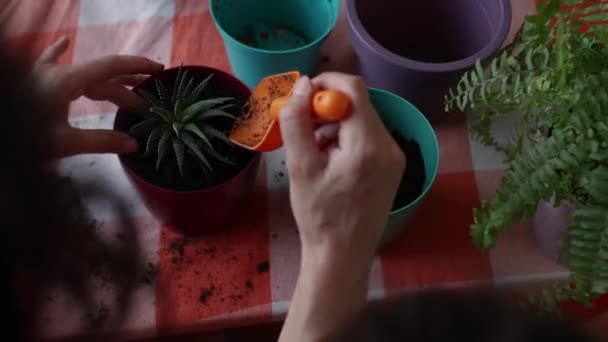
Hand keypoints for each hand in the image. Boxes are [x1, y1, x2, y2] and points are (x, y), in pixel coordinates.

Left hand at [33, 36, 163, 157]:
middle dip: (128, 89)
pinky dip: (60, 52)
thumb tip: (133, 144)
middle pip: (102, 76)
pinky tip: (63, 41)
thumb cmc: (24, 138)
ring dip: (107, 81)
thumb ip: (100, 141)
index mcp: (67, 82)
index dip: (137, 66)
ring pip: (84, 73)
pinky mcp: (34, 82)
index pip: (111, 67)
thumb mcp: (64, 143)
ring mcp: (44, 75)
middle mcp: (58, 73)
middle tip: (148, 105)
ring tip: (130, 88)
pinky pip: (51, 61)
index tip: (159, 70)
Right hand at [278, 73, 404, 341]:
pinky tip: (329, 162)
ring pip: (361, 121)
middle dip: (326, 109)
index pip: (354, 89)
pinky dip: (345, 140)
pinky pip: (367, 138)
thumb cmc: (319, 215)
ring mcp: (394, 158)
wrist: (342, 256)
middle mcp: (389, 146)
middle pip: (358, 105)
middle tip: (301, 128)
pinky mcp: (392, 168)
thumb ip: (297, 122)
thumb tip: (301, 85)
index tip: (301, 97)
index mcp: (368, 145)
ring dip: (334, 126)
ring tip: (312, 152)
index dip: (325, 83)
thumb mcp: (300, 167)